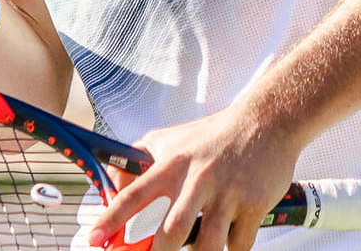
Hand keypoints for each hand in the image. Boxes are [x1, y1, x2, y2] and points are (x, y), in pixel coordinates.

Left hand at [87, 100, 300, 250]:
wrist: (265, 122)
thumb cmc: (213, 135)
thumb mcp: (168, 139)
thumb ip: (137, 160)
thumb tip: (110, 184)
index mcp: (172, 166)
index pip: (133, 195)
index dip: (111, 220)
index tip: (95, 239)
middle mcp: (197, 180)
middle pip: (171, 231)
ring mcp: (227, 194)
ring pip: (207, 246)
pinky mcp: (254, 205)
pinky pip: (237, 245)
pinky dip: (229, 250)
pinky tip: (226, 241)